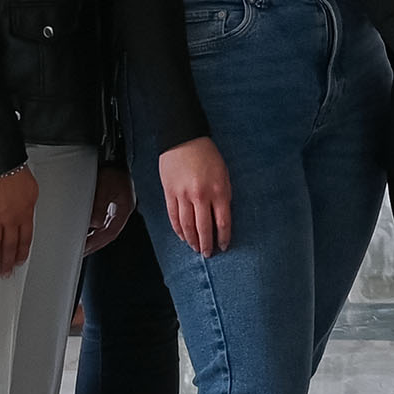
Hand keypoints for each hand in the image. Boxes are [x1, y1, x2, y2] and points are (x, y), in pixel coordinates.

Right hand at [0, 166, 37, 275]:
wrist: (3, 166)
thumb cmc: (17, 175)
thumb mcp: (32, 192)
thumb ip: (28, 205)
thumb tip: (27, 211)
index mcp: (25, 215)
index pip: (25, 239)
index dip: (22, 252)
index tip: (20, 261)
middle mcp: (10, 219)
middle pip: (9, 245)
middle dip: (7, 261)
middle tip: (5, 272)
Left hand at [83, 168, 135, 254]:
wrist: (116, 157)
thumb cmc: (114, 169)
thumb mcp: (106, 187)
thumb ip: (100, 205)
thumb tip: (95, 223)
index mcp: (123, 209)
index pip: (110, 233)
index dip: (96, 244)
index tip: (84, 250)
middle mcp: (121, 210)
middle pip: (108, 233)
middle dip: (94, 244)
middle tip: (80, 251)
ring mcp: (117, 207)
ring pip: (105, 227)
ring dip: (93, 236)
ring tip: (80, 242)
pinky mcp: (112, 202)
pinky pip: (102, 219)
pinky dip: (93, 226)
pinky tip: (84, 227)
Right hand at [157, 137, 233, 254]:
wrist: (183, 139)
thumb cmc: (208, 155)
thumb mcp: (224, 174)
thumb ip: (224, 196)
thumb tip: (222, 217)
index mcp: (218, 191)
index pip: (222, 222)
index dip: (224, 237)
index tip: (224, 246)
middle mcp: (201, 196)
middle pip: (204, 228)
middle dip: (206, 244)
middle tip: (208, 253)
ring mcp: (183, 196)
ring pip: (187, 226)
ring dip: (191, 240)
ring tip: (195, 248)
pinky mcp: (170, 193)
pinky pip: (173, 217)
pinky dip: (178, 229)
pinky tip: (182, 236)